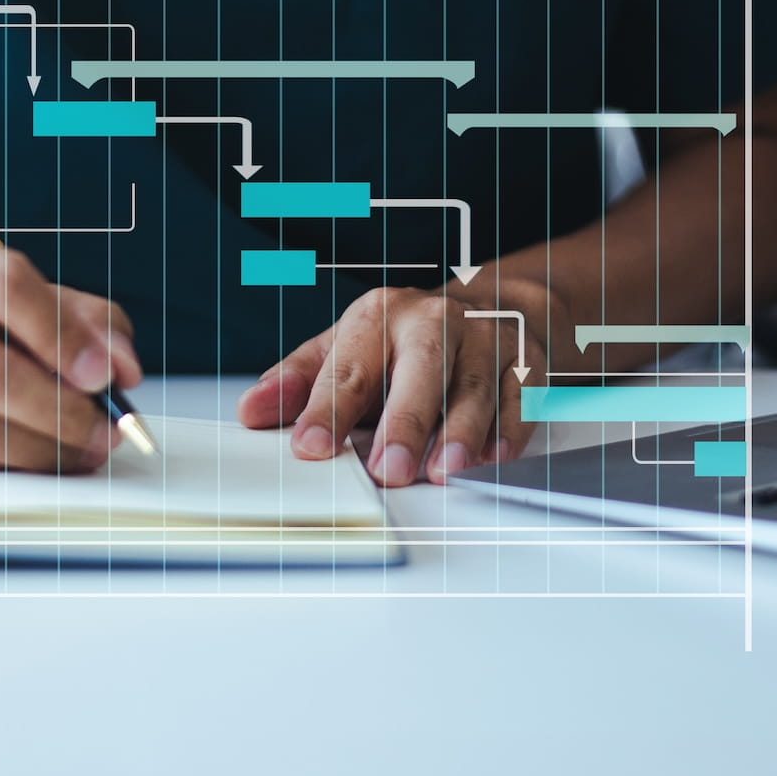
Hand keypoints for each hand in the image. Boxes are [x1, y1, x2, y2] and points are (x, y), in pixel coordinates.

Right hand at [0, 231, 141, 469]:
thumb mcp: (9, 292)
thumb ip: (80, 317)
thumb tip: (124, 366)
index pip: (3, 285)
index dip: (63, 334)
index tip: (105, 375)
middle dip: (63, 411)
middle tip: (106, 430)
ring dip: (43, 450)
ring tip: (82, 451)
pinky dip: (6, 467)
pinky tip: (34, 458)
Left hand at [236, 282, 558, 485]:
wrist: (493, 304)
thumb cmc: (406, 340)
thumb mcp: (346, 346)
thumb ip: (300, 381)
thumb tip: (250, 411)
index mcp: (379, 315)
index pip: (349, 366)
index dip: (327, 409)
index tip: (311, 446)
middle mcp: (434, 321)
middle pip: (421, 369)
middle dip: (405, 421)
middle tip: (387, 470)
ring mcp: (484, 339)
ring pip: (475, 386)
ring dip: (460, 432)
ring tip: (442, 472)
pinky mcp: (526, 362)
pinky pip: (520, 397)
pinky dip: (509, 430)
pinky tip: (493, 460)